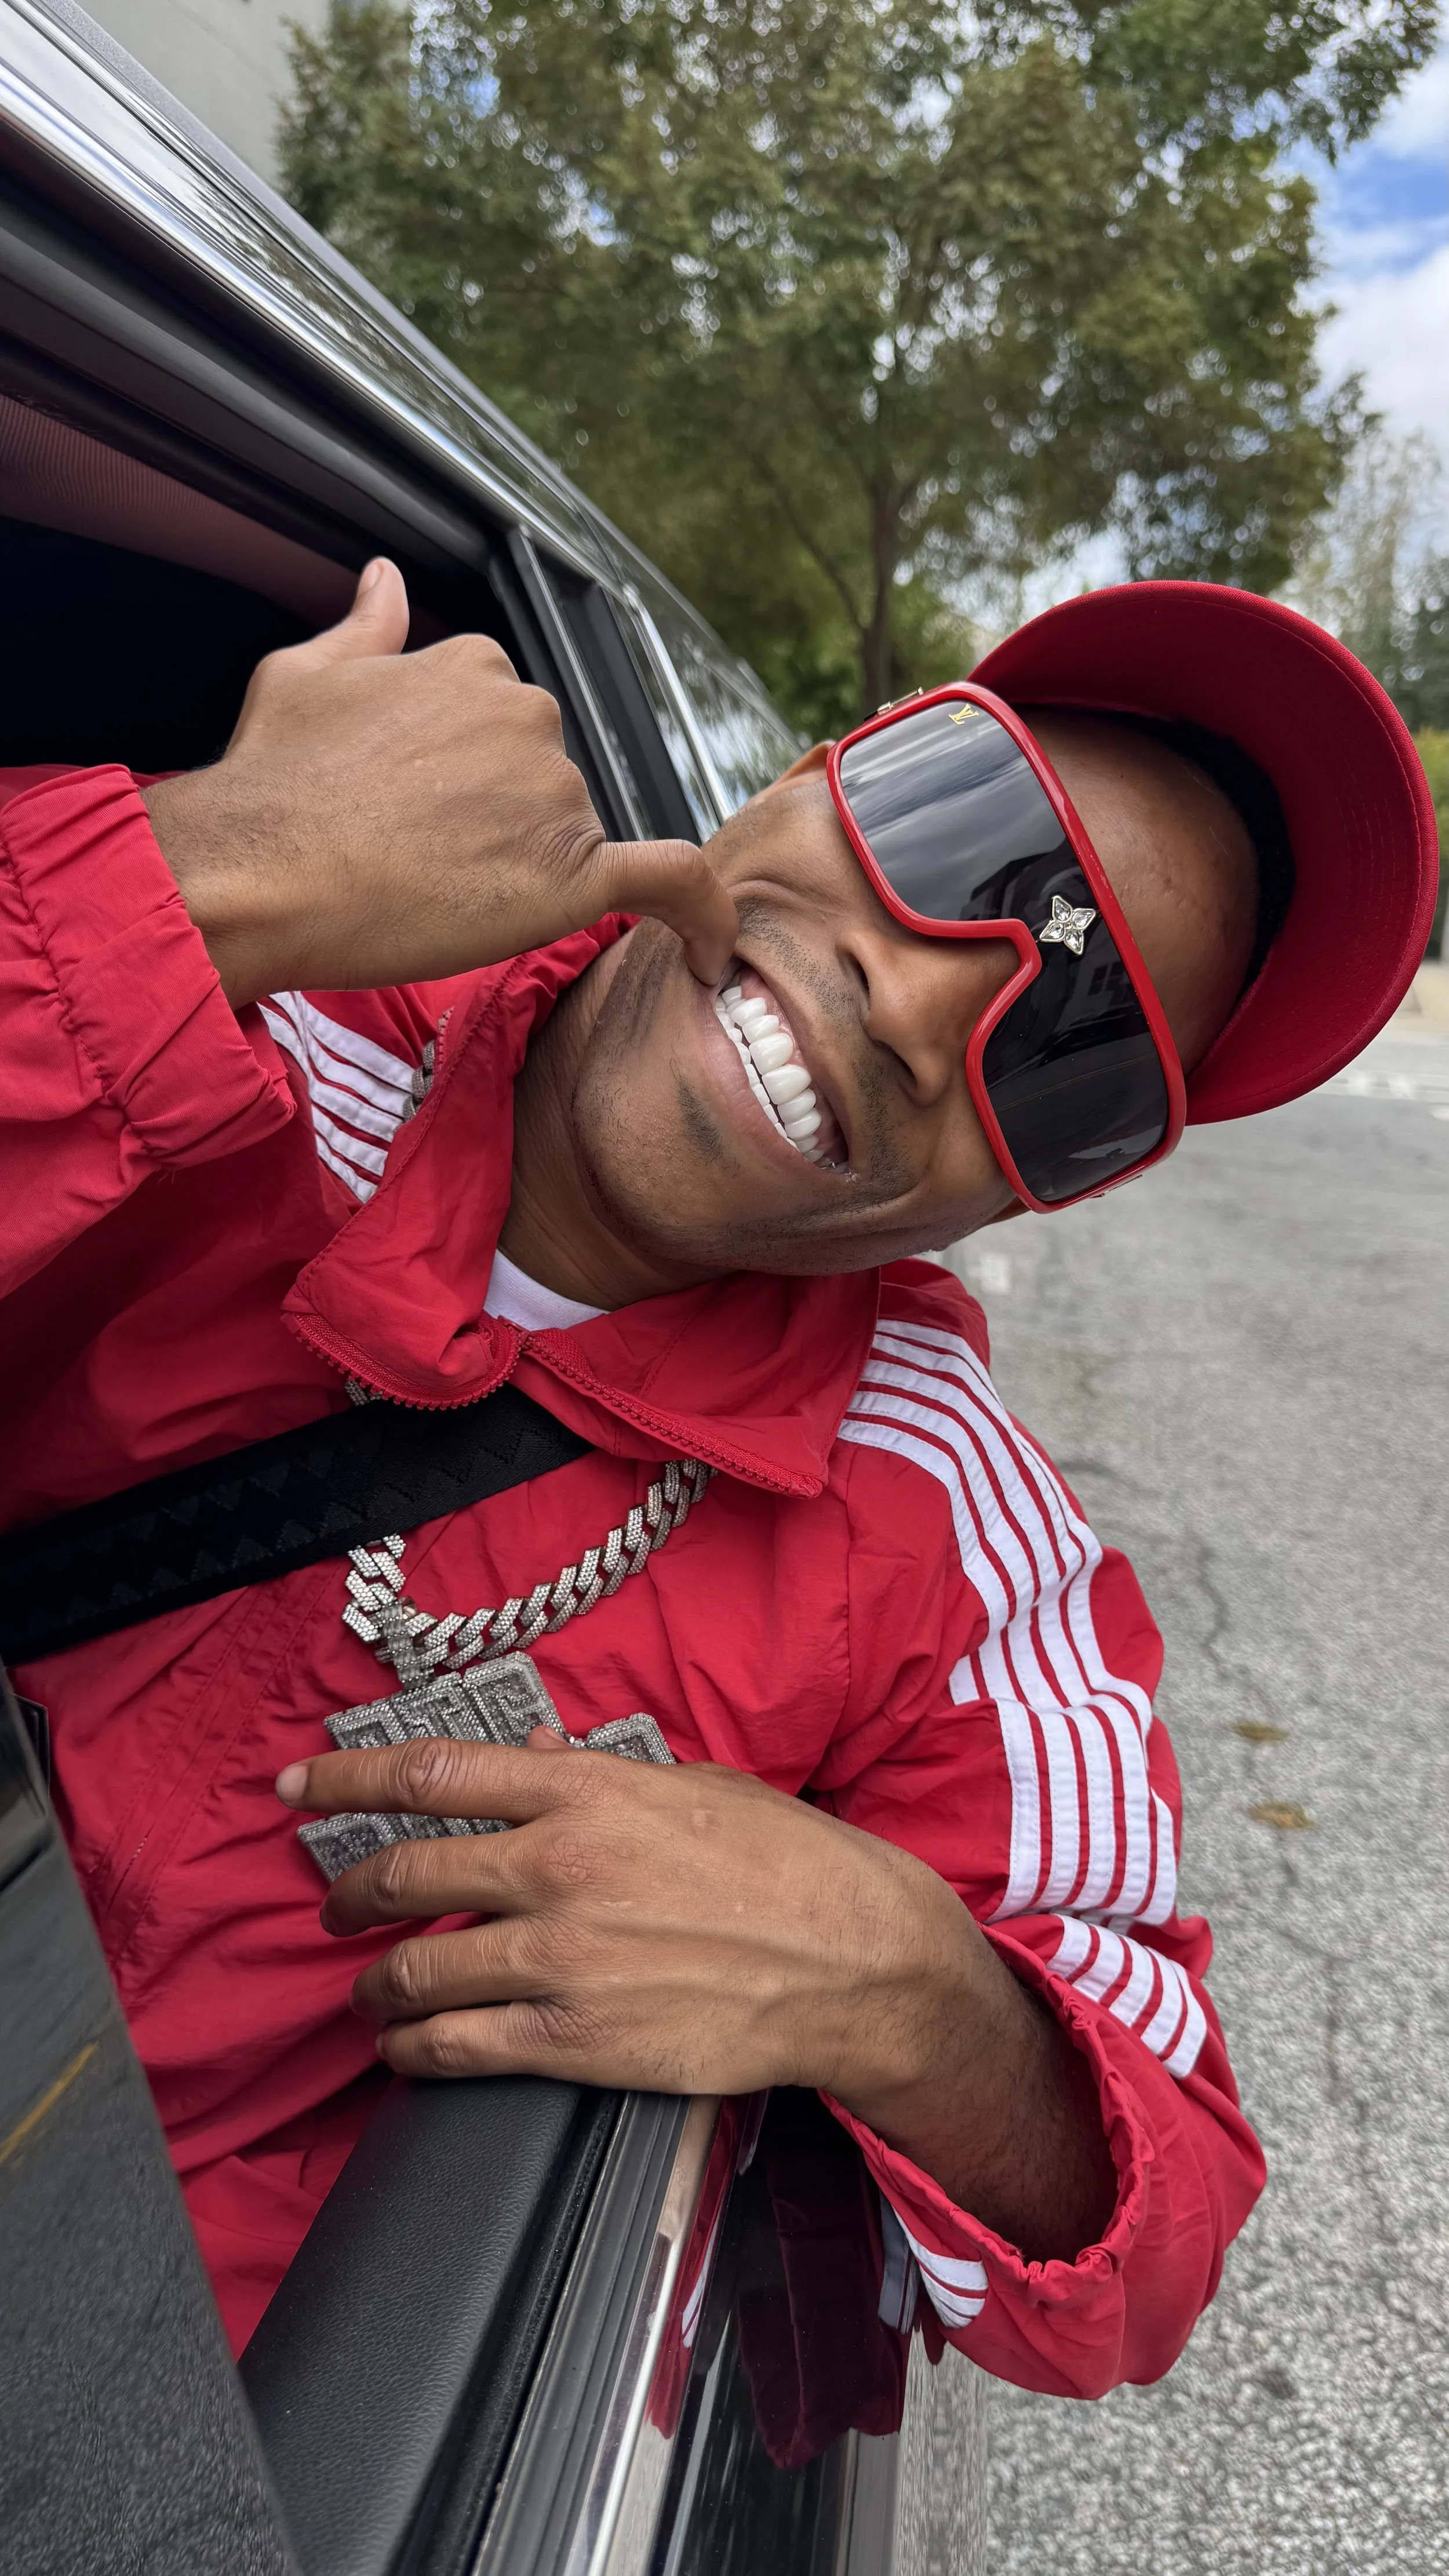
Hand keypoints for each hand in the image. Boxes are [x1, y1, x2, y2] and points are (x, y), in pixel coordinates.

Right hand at [142, 561, 737, 1007]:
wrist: (258, 871)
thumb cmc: (273, 781)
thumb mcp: (307, 672)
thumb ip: (365, 628)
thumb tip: (385, 576)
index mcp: (475, 664)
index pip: (501, 715)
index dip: (459, 767)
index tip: (412, 801)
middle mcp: (529, 717)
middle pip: (541, 773)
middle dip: (492, 814)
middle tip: (410, 854)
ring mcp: (557, 795)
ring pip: (572, 833)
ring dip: (523, 864)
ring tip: (431, 893)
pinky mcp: (575, 876)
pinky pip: (668, 885)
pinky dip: (702, 917)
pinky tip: (714, 955)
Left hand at [276, 1729, 1116, 2258]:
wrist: (855, 1962)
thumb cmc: (788, 1865)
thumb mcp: (695, 1785)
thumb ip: (601, 1771)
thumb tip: (537, 1747)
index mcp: (586, 1793)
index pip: (432, 1773)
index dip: (347, 1777)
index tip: (299, 1784)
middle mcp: (559, 1868)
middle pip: (405, 1876)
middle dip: (348, 1893)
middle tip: (333, 1905)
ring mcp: (562, 1960)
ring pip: (416, 1972)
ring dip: (374, 1984)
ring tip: (368, 1991)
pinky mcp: (576, 2041)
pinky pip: (458, 2048)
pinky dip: (414, 2050)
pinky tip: (406, 2050)